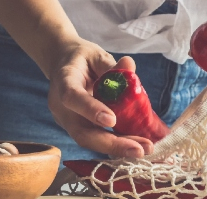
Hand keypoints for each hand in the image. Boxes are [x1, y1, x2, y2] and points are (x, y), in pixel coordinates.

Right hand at [46, 42, 153, 157]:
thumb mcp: (96, 55)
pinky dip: (116, 143)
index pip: (72, 98)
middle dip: (111, 144)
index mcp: (63, 81)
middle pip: (82, 133)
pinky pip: (96, 139)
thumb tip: (129, 65)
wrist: (63, 65)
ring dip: (118, 148)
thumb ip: (111, 65)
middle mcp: (62, 107)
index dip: (91, 110)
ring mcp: (68, 121)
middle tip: (139, 150)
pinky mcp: (78, 128)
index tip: (112, 120)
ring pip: (90, 141)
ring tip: (144, 149)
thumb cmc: (81, 59)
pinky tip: (137, 145)